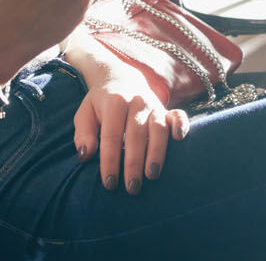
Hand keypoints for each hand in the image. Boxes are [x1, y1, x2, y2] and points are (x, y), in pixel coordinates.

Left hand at [72, 62, 188, 194]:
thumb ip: (83, 133)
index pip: (112, 135)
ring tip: (152, 175)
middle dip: (134, 163)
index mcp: (114, 103)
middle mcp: (136, 102)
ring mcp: (153, 105)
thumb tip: (86, 155)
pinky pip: (178, 116)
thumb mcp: (85, 113)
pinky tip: (179, 139)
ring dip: (156, 153)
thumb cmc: (100, 104)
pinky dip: (181, 125)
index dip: (110, 160)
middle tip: (132, 187)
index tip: (109, 183)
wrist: (120, 77)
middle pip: (135, 136)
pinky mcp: (166, 109)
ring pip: (158, 130)